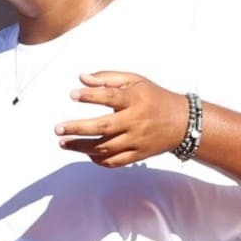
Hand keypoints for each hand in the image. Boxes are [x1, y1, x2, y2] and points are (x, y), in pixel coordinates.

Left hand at [55, 71, 187, 166]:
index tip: (72, 94)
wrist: (183, 122)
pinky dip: (98, 160)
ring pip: (105, 148)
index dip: (91, 96)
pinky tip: (85, 153)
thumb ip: (108, 78)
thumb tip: (81, 78)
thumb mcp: (135, 81)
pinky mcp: (138, 155)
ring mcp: (137, 140)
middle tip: (58, 129)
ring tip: (63, 143)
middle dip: (78, 128)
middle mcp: (136, 121)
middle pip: (104, 127)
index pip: (111, 97)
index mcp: (136, 100)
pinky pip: (114, 162)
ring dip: (81, 147)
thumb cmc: (153, 97)